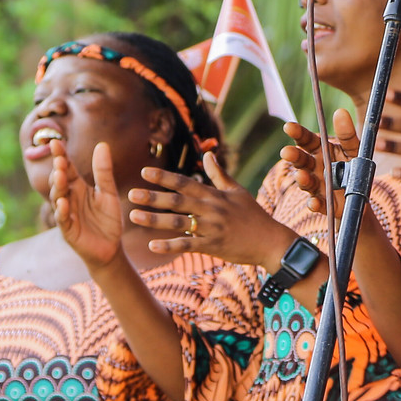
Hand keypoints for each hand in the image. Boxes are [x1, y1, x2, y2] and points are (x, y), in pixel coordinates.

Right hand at [53, 144, 128, 268]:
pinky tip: (63, 202)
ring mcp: (66, 213)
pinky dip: (62, 210)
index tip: (56, 141)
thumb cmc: (107, 220)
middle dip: (58, 169)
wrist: (111, 248)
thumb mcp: (108, 193)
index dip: (61, 155)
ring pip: (58, 197)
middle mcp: (69, 197)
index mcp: (78, 186)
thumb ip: (104, 171)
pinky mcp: (68, 230)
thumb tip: (102, 144)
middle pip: (59, 180)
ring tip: (60, 175)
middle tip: (60, 159)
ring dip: (58, 186)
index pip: (67, 167)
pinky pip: (62, 218)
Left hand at [129, 153, 295, 267]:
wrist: (270, 241)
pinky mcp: (213, 246)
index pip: (185, 183)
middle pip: (177, 201)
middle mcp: (211, 209)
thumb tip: (207, 154)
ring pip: (178, 223)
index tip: (144, 171)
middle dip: (153, 197)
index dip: (164, 177)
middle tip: (131, 193)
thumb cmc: (253, 215)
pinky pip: (188, 245)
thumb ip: (218, 174)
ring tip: (134, 217)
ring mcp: (212, 228)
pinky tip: (152, 246)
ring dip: (155, 220)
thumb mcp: (237, 191)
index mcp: (214, 195)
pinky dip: (170, 246)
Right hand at [279, 114, 357, 217]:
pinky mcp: (324, 205)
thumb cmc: (354, 168)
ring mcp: (317, 186)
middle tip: (286, 152)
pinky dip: (315, 204)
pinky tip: (314, 203)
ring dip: (303, 179)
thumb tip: (340, 111)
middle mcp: (314, 167)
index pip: (306, 140)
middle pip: (302, 160)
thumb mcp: (354, 150)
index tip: (288, 127)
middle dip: (294, 156)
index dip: (297, 133)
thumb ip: (347, 134)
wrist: (361, 197)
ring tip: (302, 175)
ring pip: (306, 182)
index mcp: (320, 151)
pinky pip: (318, 204)